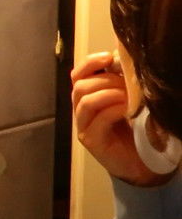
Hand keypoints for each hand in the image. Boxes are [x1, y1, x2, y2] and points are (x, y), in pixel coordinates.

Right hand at [71, 52, 168, 185]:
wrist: (140, 162)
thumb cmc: (132, 128)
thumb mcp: (124, 100)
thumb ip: (119, 83)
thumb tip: (123, 59)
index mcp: (85, 96)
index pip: (77, 74)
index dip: (89, 63)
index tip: (108, 57)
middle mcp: (79, 109)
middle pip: (80, 86)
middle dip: (104, 80)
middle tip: (126, 83)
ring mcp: (83, 125)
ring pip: (85, 101)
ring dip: (108, 93)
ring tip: (127, 95)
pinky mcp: (91, 140)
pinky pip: (98, 119)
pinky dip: (113, 109)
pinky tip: (127, 109)